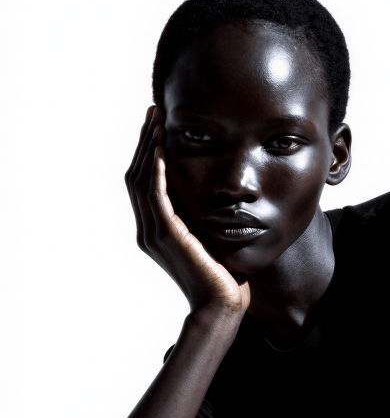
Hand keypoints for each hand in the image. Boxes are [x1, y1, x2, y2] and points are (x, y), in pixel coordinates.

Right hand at [126, 106, 250, 315]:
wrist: (222, 304)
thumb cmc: (225, 276)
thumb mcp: (211, 238)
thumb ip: (203, 218)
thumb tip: (214, 195)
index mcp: (156, 231)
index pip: (144, 183)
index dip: (147, 153)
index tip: (157, 126)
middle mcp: (148, 230)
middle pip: (136, 176)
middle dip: (143, 142)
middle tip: (153, 113)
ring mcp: (154, 234)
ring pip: (141, 181)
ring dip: (146, 148)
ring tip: (156, 122)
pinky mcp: (166, 236)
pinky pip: (155, 196)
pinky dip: (155, 171)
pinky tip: (159, 150)